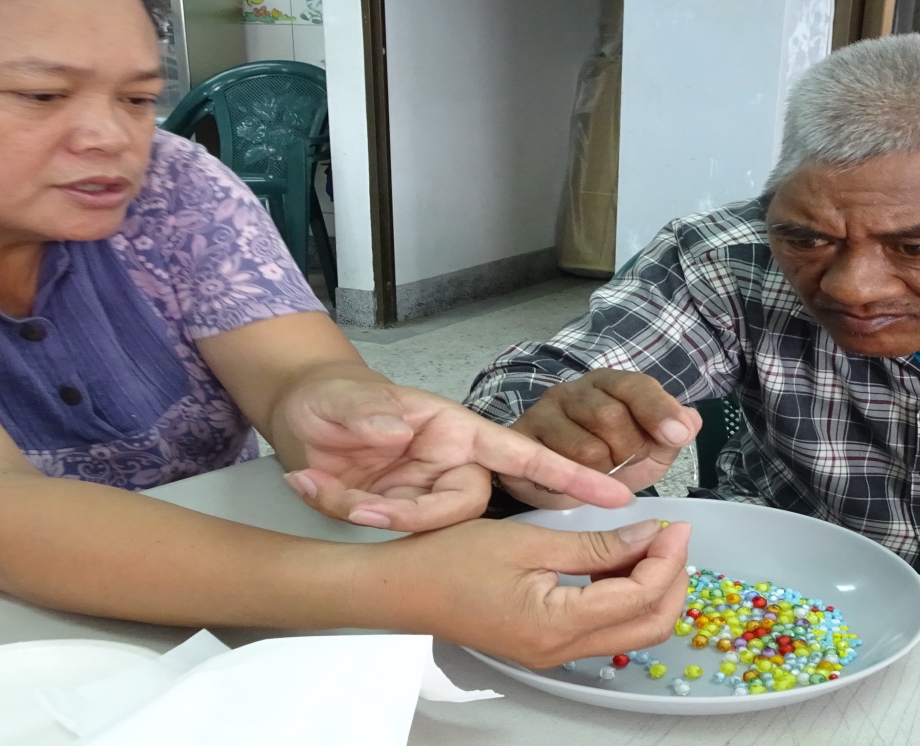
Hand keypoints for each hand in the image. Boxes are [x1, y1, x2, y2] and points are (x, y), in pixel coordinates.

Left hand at [279, 377, 635, 531]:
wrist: (301, 413)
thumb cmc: (334, 392)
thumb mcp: (346, 397)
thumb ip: (370, 411)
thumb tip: (396, 427)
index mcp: (456, 429)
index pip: (522, 454)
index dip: (568, 476)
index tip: (617, 495)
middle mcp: (447, 463)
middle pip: (465, 505)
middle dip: (413, 512)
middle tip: (359, 502)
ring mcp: (421, 491)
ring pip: (420, 524)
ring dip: (368, 510)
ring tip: (318, 481)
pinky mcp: (393, 510)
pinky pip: (379, 526)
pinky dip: (336, 506)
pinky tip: (307, 480)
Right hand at [379, 517, 692, 666]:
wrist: (400, 588)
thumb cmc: (450, 558)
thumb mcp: (529, 540)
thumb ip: (594, 544)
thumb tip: (648, 536)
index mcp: (558, 624)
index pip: (639, 597)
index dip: (667, 559)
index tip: (676, 524)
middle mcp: (562, 650)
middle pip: (648, 627)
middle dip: (672, 581)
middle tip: (673, 538)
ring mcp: (553, 653)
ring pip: (629, 630)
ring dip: (650, 590)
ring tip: (649, 544)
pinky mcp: (544, 645)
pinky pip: (601, 627)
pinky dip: (621, 596)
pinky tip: (616, 561)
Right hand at [505, 370, 701, 507]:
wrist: (551, 483)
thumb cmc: (605, 461)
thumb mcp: (648, 451)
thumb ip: (671, 435)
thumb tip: (689, 421)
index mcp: (609, 384)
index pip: (636, 386)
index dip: (659, 410)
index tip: (678, 435)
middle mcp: (574, 390)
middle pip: (611, 416)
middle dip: (628, 450)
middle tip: (625, 462)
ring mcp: (544, 412)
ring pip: (587, 448)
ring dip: (602, 473)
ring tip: (597, 474)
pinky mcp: (522, 439)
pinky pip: (557, 467)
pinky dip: (576, 483)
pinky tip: (576, 483)